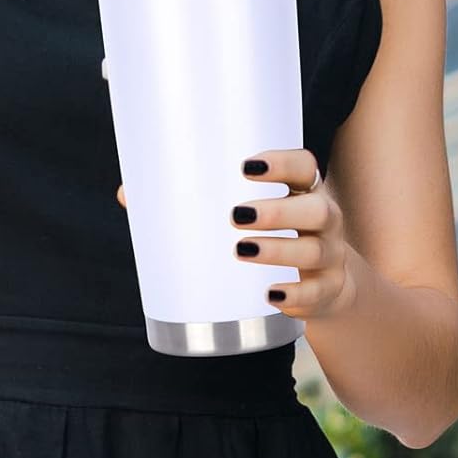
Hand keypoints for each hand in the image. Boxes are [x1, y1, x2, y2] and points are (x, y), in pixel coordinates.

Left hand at [114, 148, 357, 319]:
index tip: (246, 166)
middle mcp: (322, 217)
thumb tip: (127, 194)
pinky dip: (296, 296)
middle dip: (276, 211)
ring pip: (313, 250)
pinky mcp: (329, 291)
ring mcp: (330, 255)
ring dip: (279, 251)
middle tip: (235, 215)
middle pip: (314, 208)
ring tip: (242, 251)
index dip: (281, 162)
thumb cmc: (267, 233)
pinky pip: (317, 294)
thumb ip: (188, 200)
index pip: (304, 165)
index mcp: (300, 189)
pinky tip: (271, 295)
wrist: (322, 284)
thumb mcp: (243, 212)